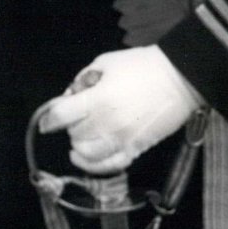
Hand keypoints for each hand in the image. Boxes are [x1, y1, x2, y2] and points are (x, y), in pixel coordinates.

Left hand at [39, 46, 202, 175]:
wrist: (180, 78)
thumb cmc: (143, 66)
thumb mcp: (106, 62)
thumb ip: (82, 80)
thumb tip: (69, 97)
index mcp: (98, 100)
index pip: (61, 116)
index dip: (49, 119)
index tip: (47, 121)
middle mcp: (107, 123)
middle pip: (74, 135)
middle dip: (71, 126)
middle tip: (79, 115)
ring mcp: (122, 139)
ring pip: (87, 154)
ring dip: (80, 145)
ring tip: (81, 137)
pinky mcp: (136, 148)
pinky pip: (110, 165)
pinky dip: (94, 165)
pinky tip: (85, 158)